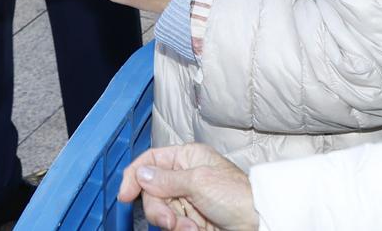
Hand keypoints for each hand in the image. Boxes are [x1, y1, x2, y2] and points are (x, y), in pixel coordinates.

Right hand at [119, 145, 257, 230]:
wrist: (257, 223)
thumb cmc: (237, 195)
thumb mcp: (198, 182)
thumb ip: (166, 179)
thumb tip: (141, 173)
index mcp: (187, 158)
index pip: (151, 161)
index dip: (134, 176)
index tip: (124, 195)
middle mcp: (185, 178)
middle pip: (151, 192)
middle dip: (158, 209)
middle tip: (170, 222)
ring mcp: (187, 200)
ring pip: (160, 212)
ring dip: (172, 223)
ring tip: (191, 228)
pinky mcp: (191, 221)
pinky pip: (172, 226)